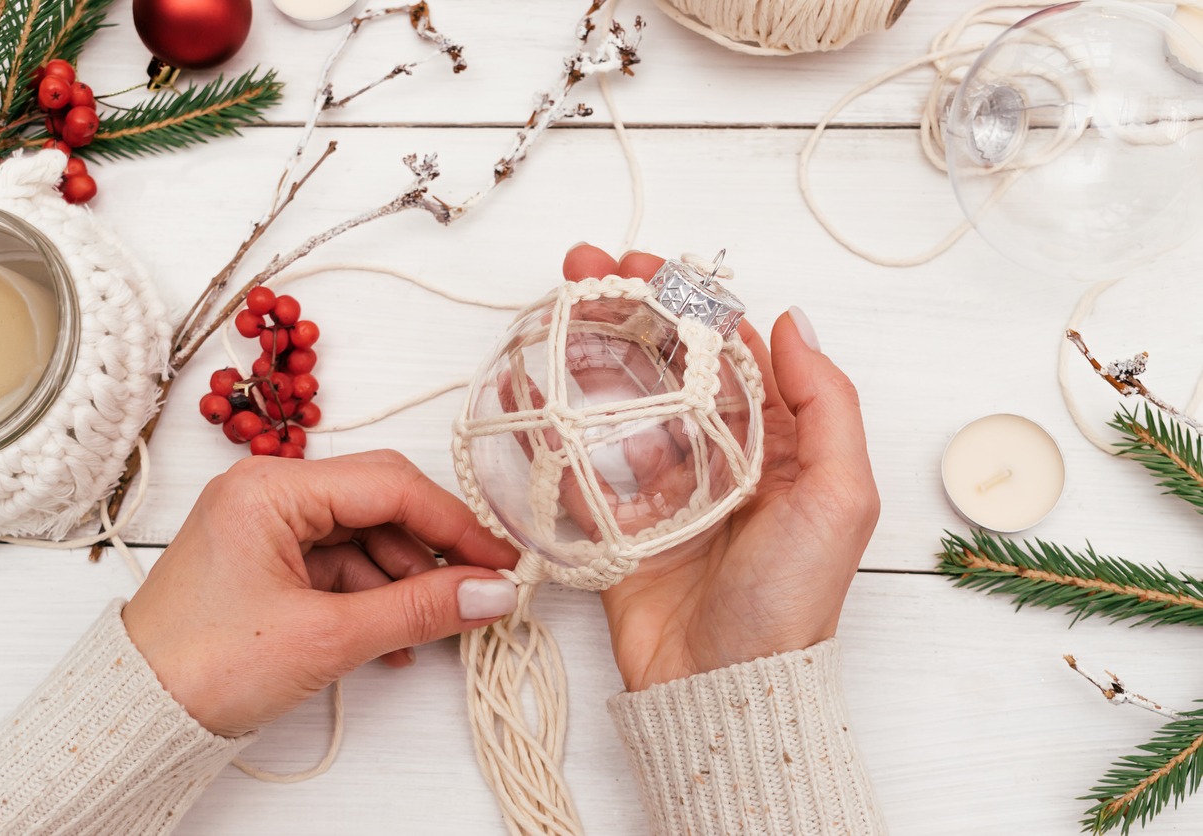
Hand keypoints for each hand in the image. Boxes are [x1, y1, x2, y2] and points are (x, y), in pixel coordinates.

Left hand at [122, 451, 518, 736]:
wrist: (133, 716)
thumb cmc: (203, 667)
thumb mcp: (328, 637)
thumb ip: (419, 609)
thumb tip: (492, 592)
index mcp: (271, 488)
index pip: (390, 485)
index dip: (455, 523)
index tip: (500, 562)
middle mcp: (268, 492)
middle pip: (380, 502)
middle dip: (432, 550)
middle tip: (479, 588)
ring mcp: (267, 525)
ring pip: (365, 535)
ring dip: (404, 580)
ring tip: (431, 627)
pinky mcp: (268, 559)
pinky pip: (340, 562)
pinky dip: (373, 595)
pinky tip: (394, 638)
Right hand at [563, 245, 879, 691]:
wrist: (723, 689)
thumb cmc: (791, 599)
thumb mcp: (840, 497)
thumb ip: (827, 404)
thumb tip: (791, 321)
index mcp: (779, 444)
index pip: (731, 351)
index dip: (690, 301)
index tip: (647, 266)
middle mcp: (722, 457)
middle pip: (670, 364)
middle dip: (629, 311)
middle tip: (584, 269)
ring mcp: (666, 489)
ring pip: (623, 403)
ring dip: (590, 352)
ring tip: (553, 311)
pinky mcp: (621, 525)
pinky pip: (584, 465)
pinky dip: (554, 426)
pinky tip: (529, 389)